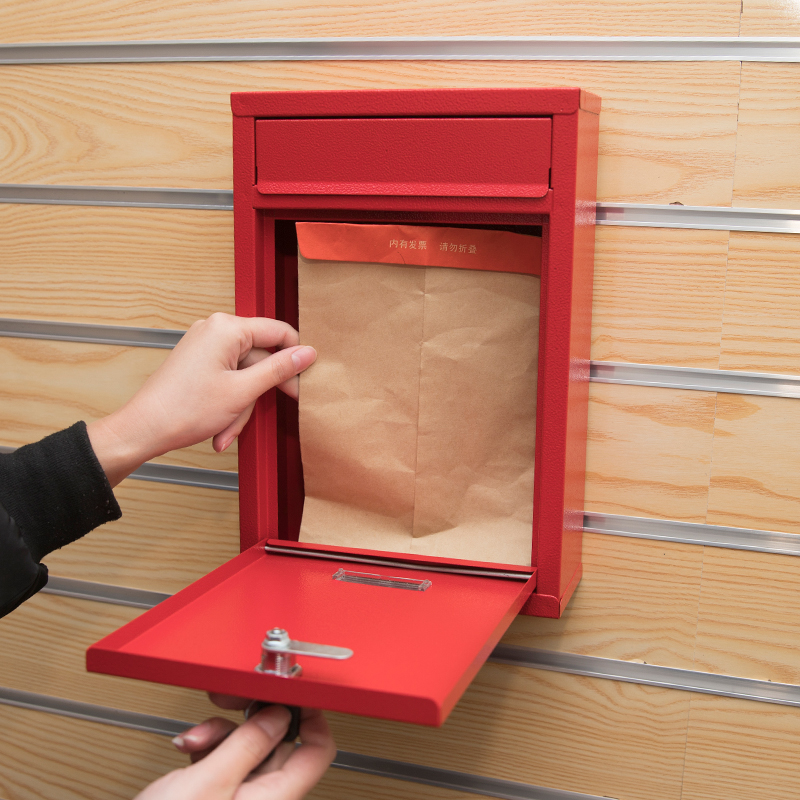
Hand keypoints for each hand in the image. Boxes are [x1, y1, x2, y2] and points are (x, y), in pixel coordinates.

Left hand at [87, 313, 315, 485]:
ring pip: (245, 374)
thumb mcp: (243, 391)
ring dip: (243, 405)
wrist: (144, 429)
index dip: (294, 358)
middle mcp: (215, 330)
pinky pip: (229, 379)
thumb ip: (279, 369)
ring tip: (229, 428)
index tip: (303, 380)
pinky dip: (230, 403)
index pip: (278, 332)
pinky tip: (221, 427)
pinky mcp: (200, 362)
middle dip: (260, 392)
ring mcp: (206, 346)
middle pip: (261, 357)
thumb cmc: (184, 410)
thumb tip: (307, 353)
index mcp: (227, 328)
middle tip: (272, 409)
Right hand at [136, 705, 334, 799]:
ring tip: (197, 739)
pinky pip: (225, 761)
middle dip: (248, 721)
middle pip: (277, 743)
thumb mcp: (207, 784)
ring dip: (221, 733)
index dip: (311, 716)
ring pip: (247, 748)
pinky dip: (208, 748)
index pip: (316, 752)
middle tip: (230, 702)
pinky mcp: (216, 797)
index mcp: (273, 799)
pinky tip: (189, 749)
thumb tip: (280, 715)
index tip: (290, 693)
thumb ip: (247, 746)